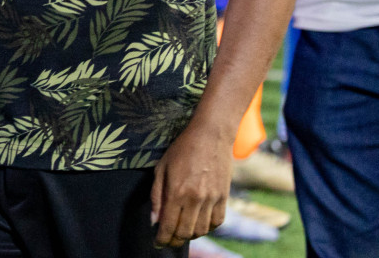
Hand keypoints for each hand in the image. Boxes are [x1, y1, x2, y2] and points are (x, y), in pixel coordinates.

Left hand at [151, 117, 231, 246]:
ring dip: (190, 235)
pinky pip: (217, 222)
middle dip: (174, 240)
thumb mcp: (161, 168)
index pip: (169, 225)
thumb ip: (156, 195)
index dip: (162, 239)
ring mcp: (212, 199)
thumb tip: (154, 220)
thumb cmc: (182, 149)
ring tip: (182, 230)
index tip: (157, 243)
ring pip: (202, 230)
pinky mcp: (224, 197)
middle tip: (168, 240)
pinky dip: (208, 228)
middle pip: (185, 232)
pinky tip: (199, 223)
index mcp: (177, 191)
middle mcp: (196, 198)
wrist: (211, 135)